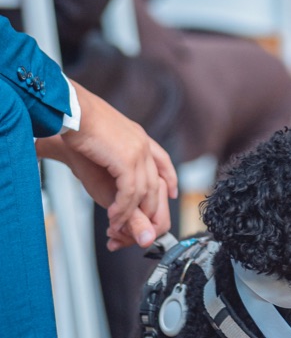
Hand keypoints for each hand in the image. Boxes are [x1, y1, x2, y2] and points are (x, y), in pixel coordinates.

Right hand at [37, 85, 177, 249]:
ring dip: (131, 213)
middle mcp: (143, 143)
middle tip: (139, 226)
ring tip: (118, 226)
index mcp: (139, 136)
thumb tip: (113, 179)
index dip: (170, 178)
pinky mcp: (127, 159)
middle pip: (155, 183)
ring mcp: (138, 151)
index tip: (171, 193)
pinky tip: (114, 217)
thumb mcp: (103, 148)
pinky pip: (130, 192)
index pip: (163, 160)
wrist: (71, 111)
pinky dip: (123, 208)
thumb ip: (114, 163)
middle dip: (149, 208)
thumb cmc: (80, 125)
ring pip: (143, 191)